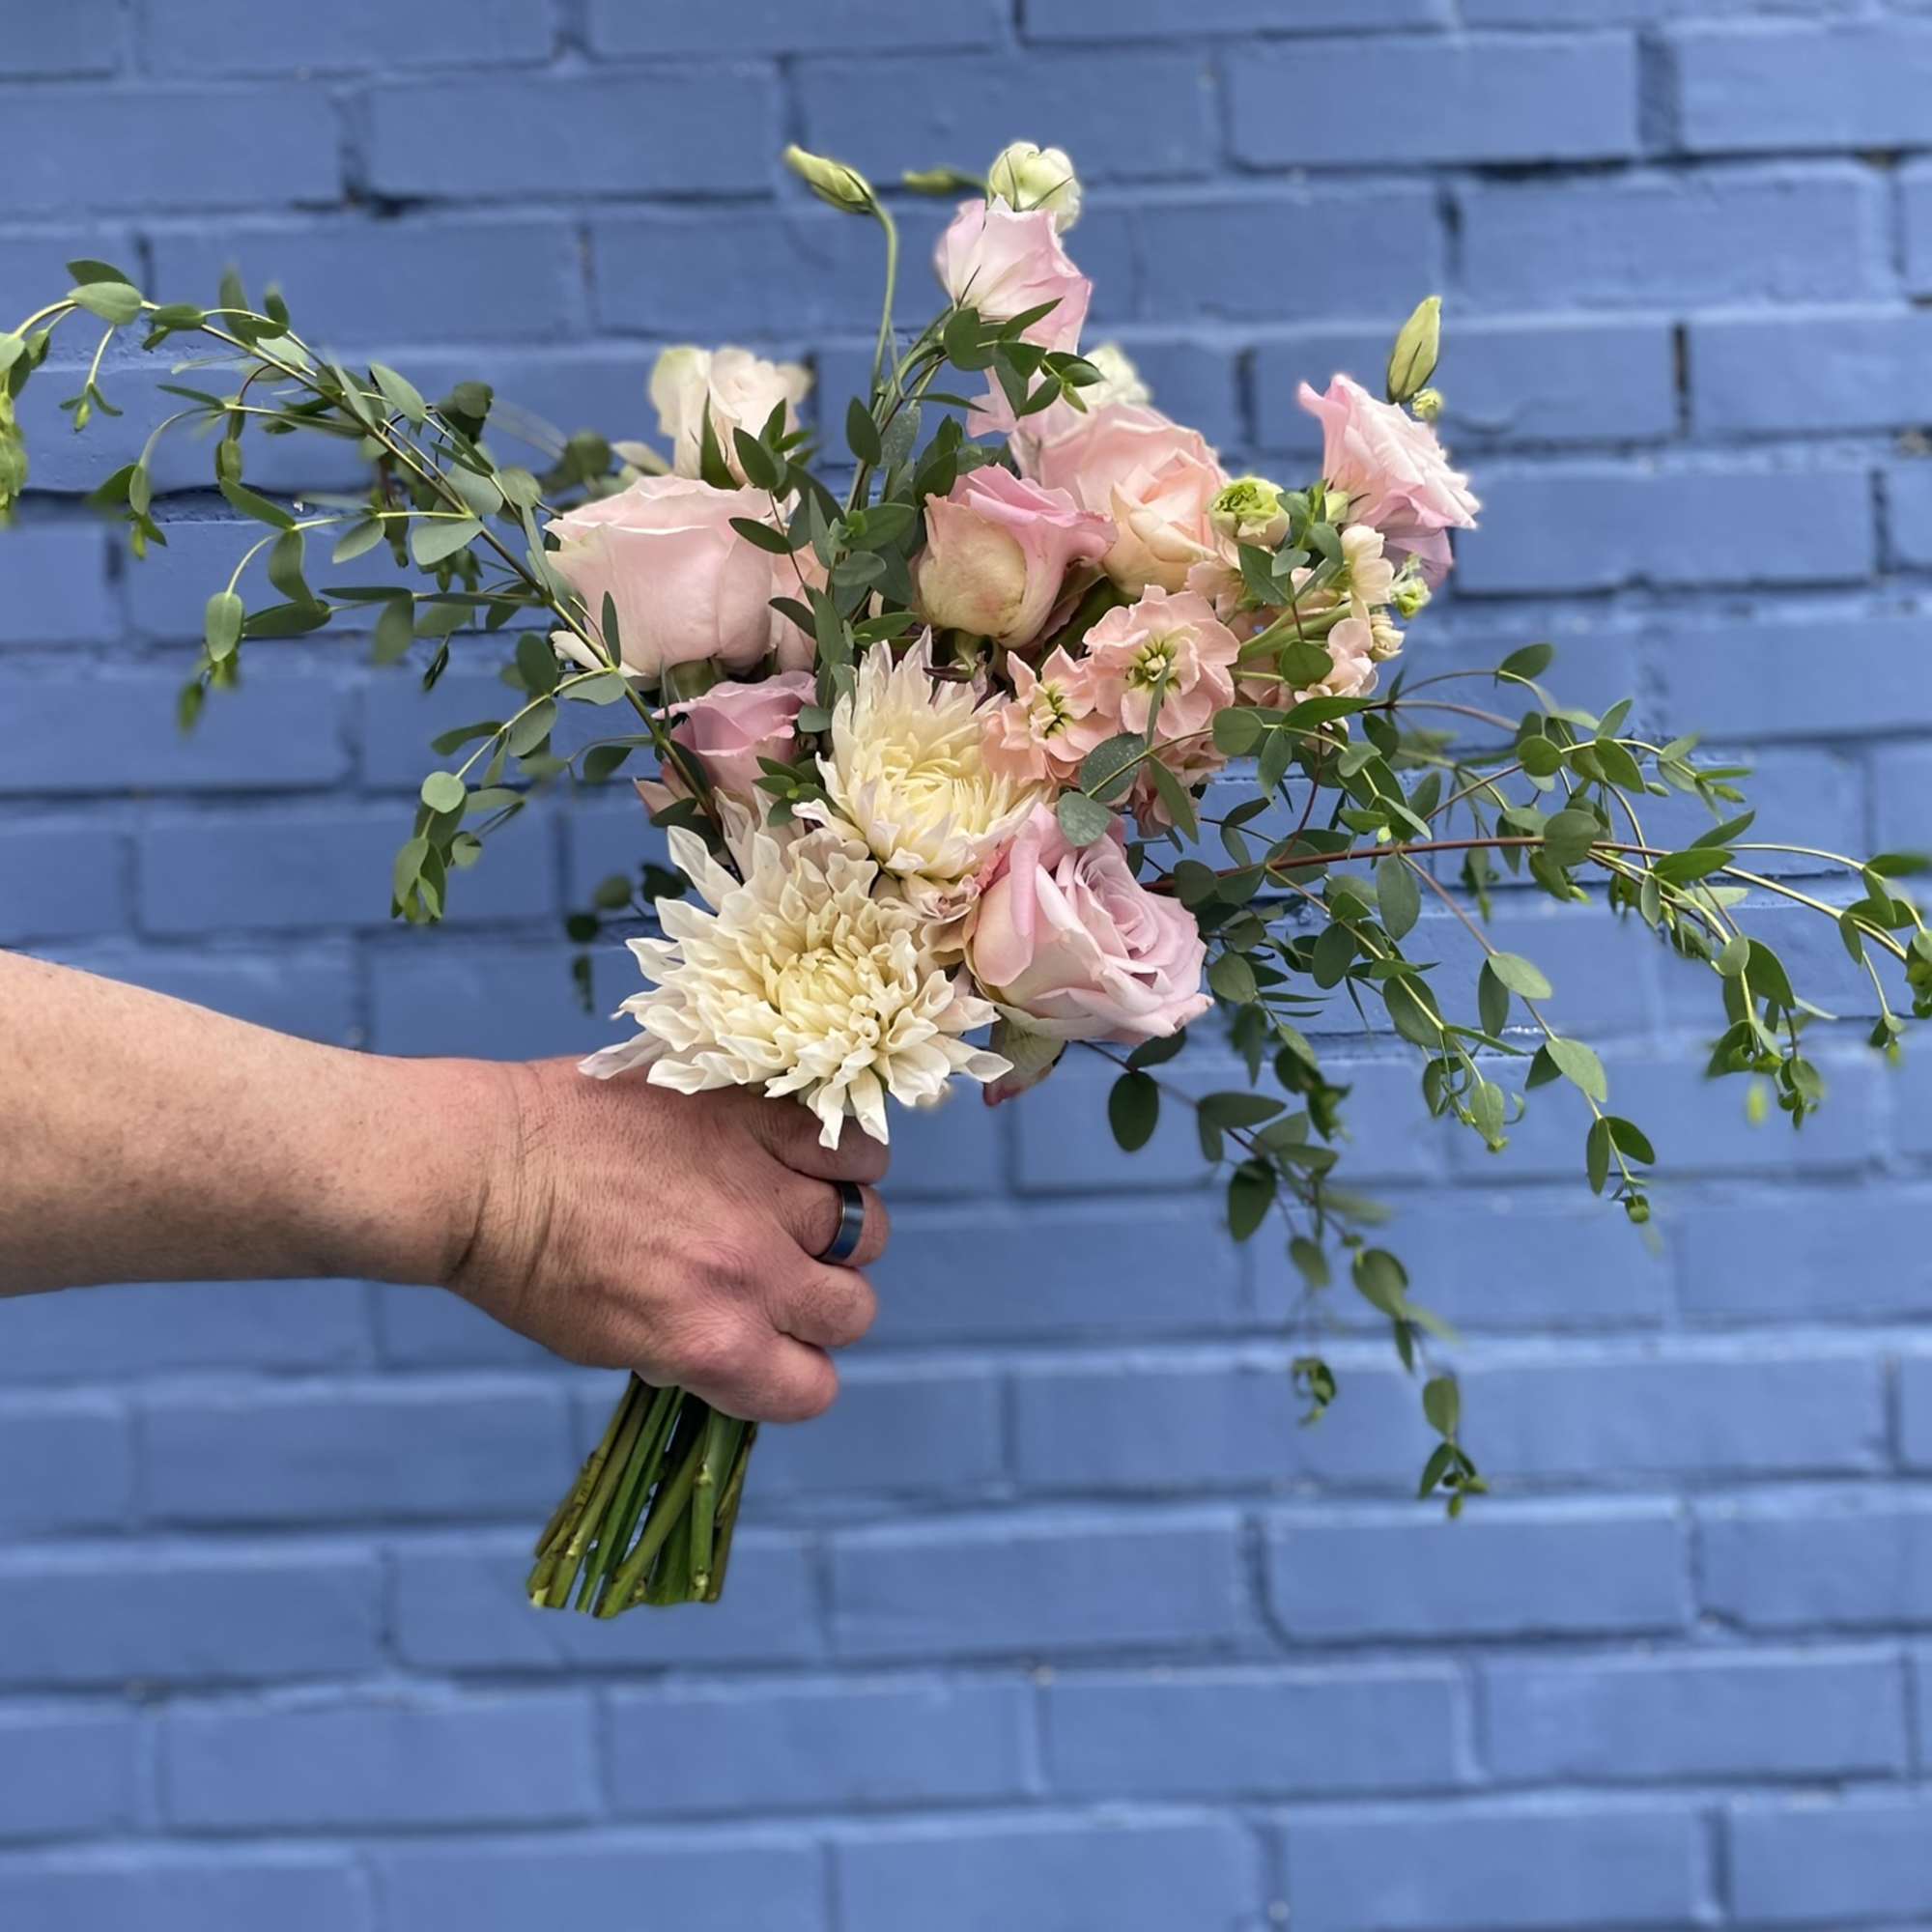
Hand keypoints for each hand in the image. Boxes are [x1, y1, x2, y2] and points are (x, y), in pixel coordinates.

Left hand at [446, 1059, 889, 1422]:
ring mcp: (761, 1188)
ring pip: (867, 1230)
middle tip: (774, 1274)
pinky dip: (843, 1159)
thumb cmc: (526, 1263)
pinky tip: (801, 1158)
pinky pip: (855, 1148)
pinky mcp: (757, 1116)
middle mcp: (751, 1272)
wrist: (481, 1164)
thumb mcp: (611, 1345)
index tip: (768, 1349)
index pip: (813, 1390)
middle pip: (852, 1311)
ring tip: (789, 1209)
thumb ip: (697, 1350)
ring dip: (836, 1230)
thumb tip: (748, 1341)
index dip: (792, 1374)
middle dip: (817, 1304)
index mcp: (711, 1344)